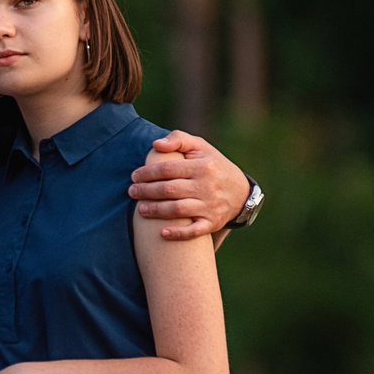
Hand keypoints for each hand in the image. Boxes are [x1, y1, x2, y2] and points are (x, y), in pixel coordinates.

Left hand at [129, 131, 249, 240]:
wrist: (241, 192)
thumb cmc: (212, 166)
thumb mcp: (201, 148)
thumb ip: (179, 140)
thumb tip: (156, 144)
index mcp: (202, 166)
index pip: (168, 168)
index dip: (148, 173)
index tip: (134, 176)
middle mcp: (206, 186)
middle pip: (170, 189)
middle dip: (147, 191)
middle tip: (132, 192)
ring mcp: (210, 206)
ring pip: (178, 210)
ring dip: (156, 210)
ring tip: (140, 210)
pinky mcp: (212, 223)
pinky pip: (195, 231)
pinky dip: (179, 234)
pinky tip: (162, 233)